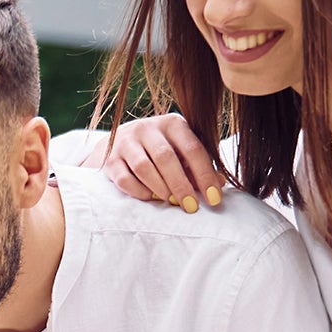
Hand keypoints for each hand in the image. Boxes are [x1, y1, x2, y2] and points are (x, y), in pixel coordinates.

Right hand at [101, 114, 225, 210]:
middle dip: (181, 185)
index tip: (213, 198)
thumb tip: (220, 184)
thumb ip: (198, 167)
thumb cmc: (159, 150)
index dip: (205, 175)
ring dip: (160, 188)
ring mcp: (126, 142)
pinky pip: (125, 179)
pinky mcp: (110, 159)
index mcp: (172, 124)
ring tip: (171, 201)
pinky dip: (140, 192)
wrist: (118, 143)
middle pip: (166, 158)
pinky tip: (150, 198)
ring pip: (144, 167)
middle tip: (191, 207)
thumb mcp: (181, 151)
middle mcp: (148, 128)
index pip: (192, 148)